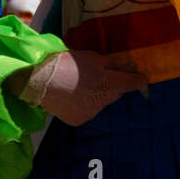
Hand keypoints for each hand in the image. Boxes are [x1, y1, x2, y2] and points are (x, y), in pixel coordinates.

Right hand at [26, 50, 148, 126]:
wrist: (40, 81)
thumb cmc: (68, 63)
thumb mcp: (93, 58)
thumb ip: (114, 64)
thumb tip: (131, 67)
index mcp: (110, 84)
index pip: (134, 84)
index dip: (139, 80)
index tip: (139, 77)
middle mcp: (104, 102)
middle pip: (116, 93)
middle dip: (112, 85)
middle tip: (98, 75)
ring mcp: (92, 113)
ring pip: (101, 102)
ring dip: (97, 95)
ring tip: (79, 85)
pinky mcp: (79, 120)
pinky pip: (88, 110)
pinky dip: (84, 104)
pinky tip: (72, 96)